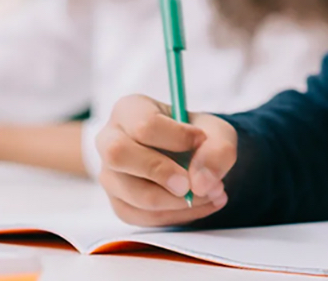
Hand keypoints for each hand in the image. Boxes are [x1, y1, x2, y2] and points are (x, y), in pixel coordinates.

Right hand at [95, 94, 237, 226]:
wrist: (194, 159)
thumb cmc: (198, 138)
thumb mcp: (218, 133)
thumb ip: (217, 151)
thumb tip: (202, 183)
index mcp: (129, 110)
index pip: (143, 124)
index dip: (176, 137)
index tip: (202, 141)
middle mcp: (110, 141)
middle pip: (118, 155)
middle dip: (160, 172)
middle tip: (192, 181)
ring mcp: (111, 175)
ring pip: (134, 194)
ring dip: (179, 201)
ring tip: (213, 193)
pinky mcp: (120, 204)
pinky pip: (144, 217)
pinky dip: (178, 215)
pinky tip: (201, 204)